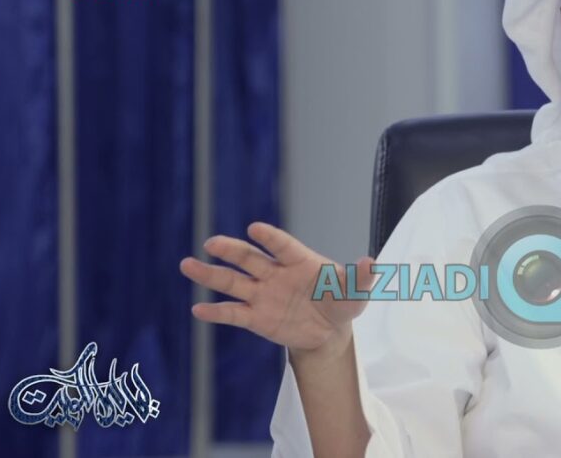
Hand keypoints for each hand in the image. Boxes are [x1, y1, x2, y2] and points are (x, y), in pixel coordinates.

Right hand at [180, 222, 375, 356]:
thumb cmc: (342, 301)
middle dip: (231, 250)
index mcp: (299, 260)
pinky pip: (233, 313)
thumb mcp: (357, 292)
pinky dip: (216, 312)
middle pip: (249, 258)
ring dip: (211, 274)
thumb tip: (373, 262)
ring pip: (233, 282)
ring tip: (187, 264)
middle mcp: (276, 273)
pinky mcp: (256, 317)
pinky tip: (198, 310)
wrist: (329, 330)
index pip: (282, 246)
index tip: (255, 229)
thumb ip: (362, 277)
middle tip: (212, 243)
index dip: (270, 238)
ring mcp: (263, 294)